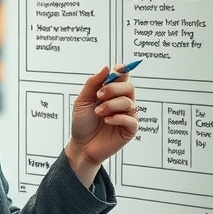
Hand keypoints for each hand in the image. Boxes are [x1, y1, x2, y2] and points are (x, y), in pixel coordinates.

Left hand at [65, 65, 137, 186]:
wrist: (81, 145)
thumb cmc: (83, 123)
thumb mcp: (82, 100)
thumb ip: (92, 84)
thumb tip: (106, 68)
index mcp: (112, 93)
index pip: (122, 77)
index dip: (122, 71)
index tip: (116, 69)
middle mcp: (121, 102)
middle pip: (128, 87)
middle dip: (112, 89)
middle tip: (98, 96)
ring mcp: (126, 116)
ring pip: (128, 102)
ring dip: (111, 105)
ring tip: (98, 112)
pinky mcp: (129, 130)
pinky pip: (131, 119)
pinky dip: (118, 117)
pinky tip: (107, 120)